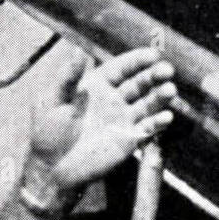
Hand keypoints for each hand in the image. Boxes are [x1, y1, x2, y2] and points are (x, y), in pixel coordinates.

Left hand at [24, 48, 175, 203]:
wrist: (52, 169)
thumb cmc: (48, 132)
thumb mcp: (52, 101)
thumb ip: (68, 77)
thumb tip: (80, 50)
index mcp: (97, 84)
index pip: (122, 67)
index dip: (138, 60)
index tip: (153, 54)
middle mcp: (114, 99)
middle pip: (140, 82)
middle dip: (154, 74)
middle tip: (167, 70)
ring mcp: (123, 119)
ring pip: (148, 103)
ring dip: (161, 96)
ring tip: (170, 90)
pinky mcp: (129, 139)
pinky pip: (148, 128)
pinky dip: (158, 121)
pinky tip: (165, 117)